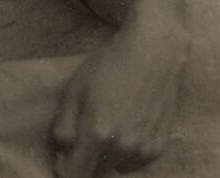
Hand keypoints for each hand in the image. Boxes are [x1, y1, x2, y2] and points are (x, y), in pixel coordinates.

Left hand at [51, 10, 188, 176]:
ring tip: (109, 122)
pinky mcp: (158, 148)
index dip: (64, 168)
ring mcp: (142, 150)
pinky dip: (127, 152)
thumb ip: (63, 127)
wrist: (152, 54)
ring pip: (115, 166)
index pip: (75, 174)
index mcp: (96, 134)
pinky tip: (126, 124)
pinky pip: (134, 163)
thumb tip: (61, 156)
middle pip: (95, 169)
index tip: (62, 157)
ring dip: (107, 153)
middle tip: (87, 126)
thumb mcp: (74, 90)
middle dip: (86, 155)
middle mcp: (121, 148)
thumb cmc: (107, 66)